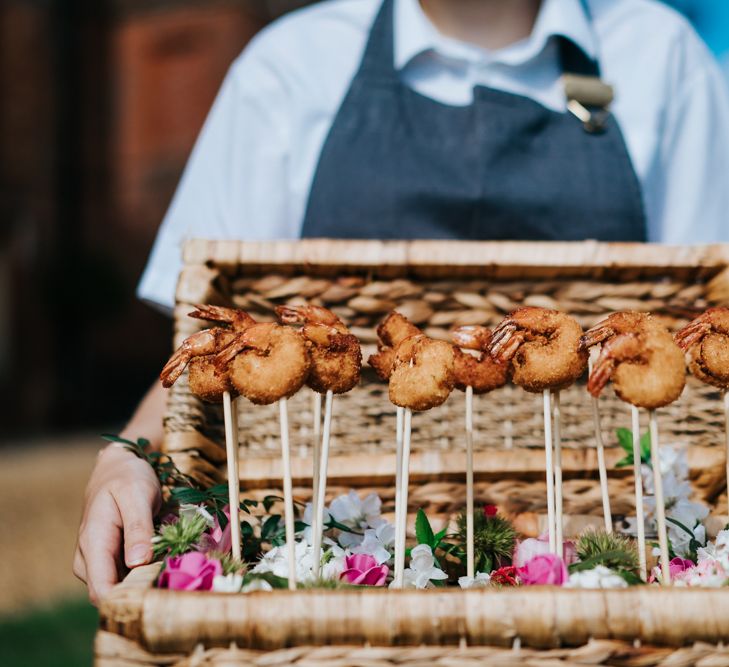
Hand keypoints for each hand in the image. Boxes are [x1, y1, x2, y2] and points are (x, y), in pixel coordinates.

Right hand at [74, 444, 160, 604]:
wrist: (117, 467)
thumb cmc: (128, 477)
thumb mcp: (137, 494)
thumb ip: (138, 527)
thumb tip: (138, 562)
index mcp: (93, 543)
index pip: (101, 590)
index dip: (128, 599)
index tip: (158, 593)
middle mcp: (89, 558)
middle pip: (112, 594)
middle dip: (141, 593)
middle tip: (174, 581)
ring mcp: (97, 561)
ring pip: (120, 588)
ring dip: (144, 584)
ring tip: (173, 570)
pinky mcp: (109, 560)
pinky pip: (125, 577)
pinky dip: (144, 574)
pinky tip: (164, 565)